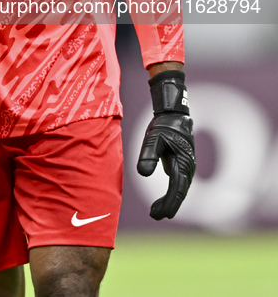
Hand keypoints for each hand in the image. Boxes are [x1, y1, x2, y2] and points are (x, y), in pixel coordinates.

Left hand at [137, 70, 195, 219]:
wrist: (174, 115)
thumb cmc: (163, 126)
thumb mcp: (153, 138)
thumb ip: (148, 154)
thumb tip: (143, 174)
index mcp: (182, 162)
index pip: (177, 188)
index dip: (170, 203)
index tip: (162, 215)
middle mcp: (187, 167)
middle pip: (180, 192)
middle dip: (169, 205)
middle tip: (154, 216)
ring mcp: (186, 167)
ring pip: (179, 189)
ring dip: (169, 201)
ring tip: (155, 212)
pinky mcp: (181, 166)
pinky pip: (177, 184)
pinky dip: (170, 194)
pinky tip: (161, 202)